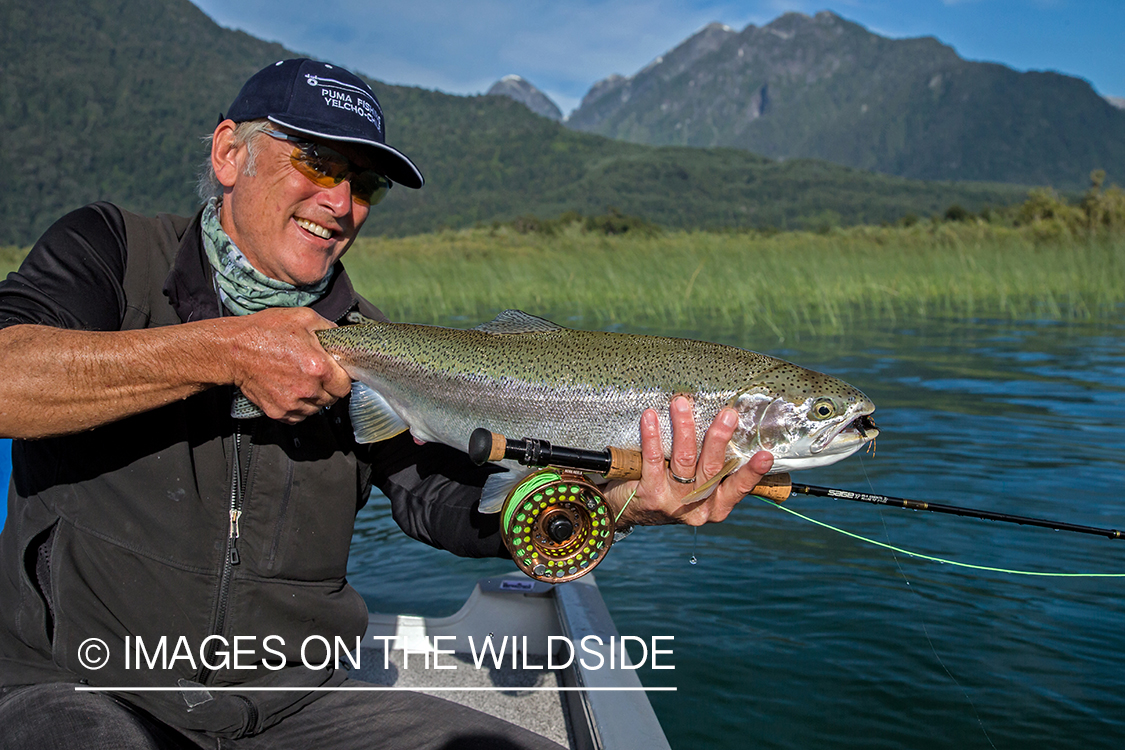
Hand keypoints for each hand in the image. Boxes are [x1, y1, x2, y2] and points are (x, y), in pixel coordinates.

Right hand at [221, 307, 351, 422]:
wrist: (233, 350)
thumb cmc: (264, 332)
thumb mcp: (303, 317)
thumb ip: (328, 328)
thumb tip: (339, 338)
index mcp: (318, 368)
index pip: (345, 385)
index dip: (342, 378)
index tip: (335, 372)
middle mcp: (307, 389)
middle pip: (332, 399)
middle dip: (328, 387)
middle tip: (316, 374)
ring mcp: (292, 404)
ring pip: (316, 409)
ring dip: (313, 398)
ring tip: (301, 380)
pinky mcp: (278, 412)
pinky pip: (298, 416)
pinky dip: (298, 406)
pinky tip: (291, 390)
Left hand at [606, 396, 773, 526]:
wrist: (629, 510)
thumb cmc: (671, 488)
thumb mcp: (698, 485)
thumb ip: (713, 465)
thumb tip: (729, 422)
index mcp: (716, 505)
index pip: (738, 488)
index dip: (752, 472)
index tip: (766, 455)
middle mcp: (697, 507)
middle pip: (712, 469)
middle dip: (720, 439)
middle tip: (728, 414)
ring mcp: (673, 502)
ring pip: (684, 461)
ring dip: (684, 428)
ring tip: (681, 403)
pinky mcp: (649, 494)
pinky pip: (653, 460)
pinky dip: (652, 436)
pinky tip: (650, 417)